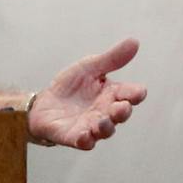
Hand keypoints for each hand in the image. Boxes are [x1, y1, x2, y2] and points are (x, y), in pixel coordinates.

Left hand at [27, 37, 145, 149]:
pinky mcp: (75, 137)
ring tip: (101, 121)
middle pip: (120, 114)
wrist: (43, 103)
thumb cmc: (71, 86)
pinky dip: (86, 140)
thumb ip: (112, 58)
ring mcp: (91, 126)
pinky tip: (84, 135)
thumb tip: (135, 41)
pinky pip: (84, 142)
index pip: (130, 94)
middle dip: (122, 112)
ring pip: (105, 130)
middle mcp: (106, 112)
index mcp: (112, 94)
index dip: (135, 94)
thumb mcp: (90, 67)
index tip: (138, 92)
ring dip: (105, 127)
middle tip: (122, 107)